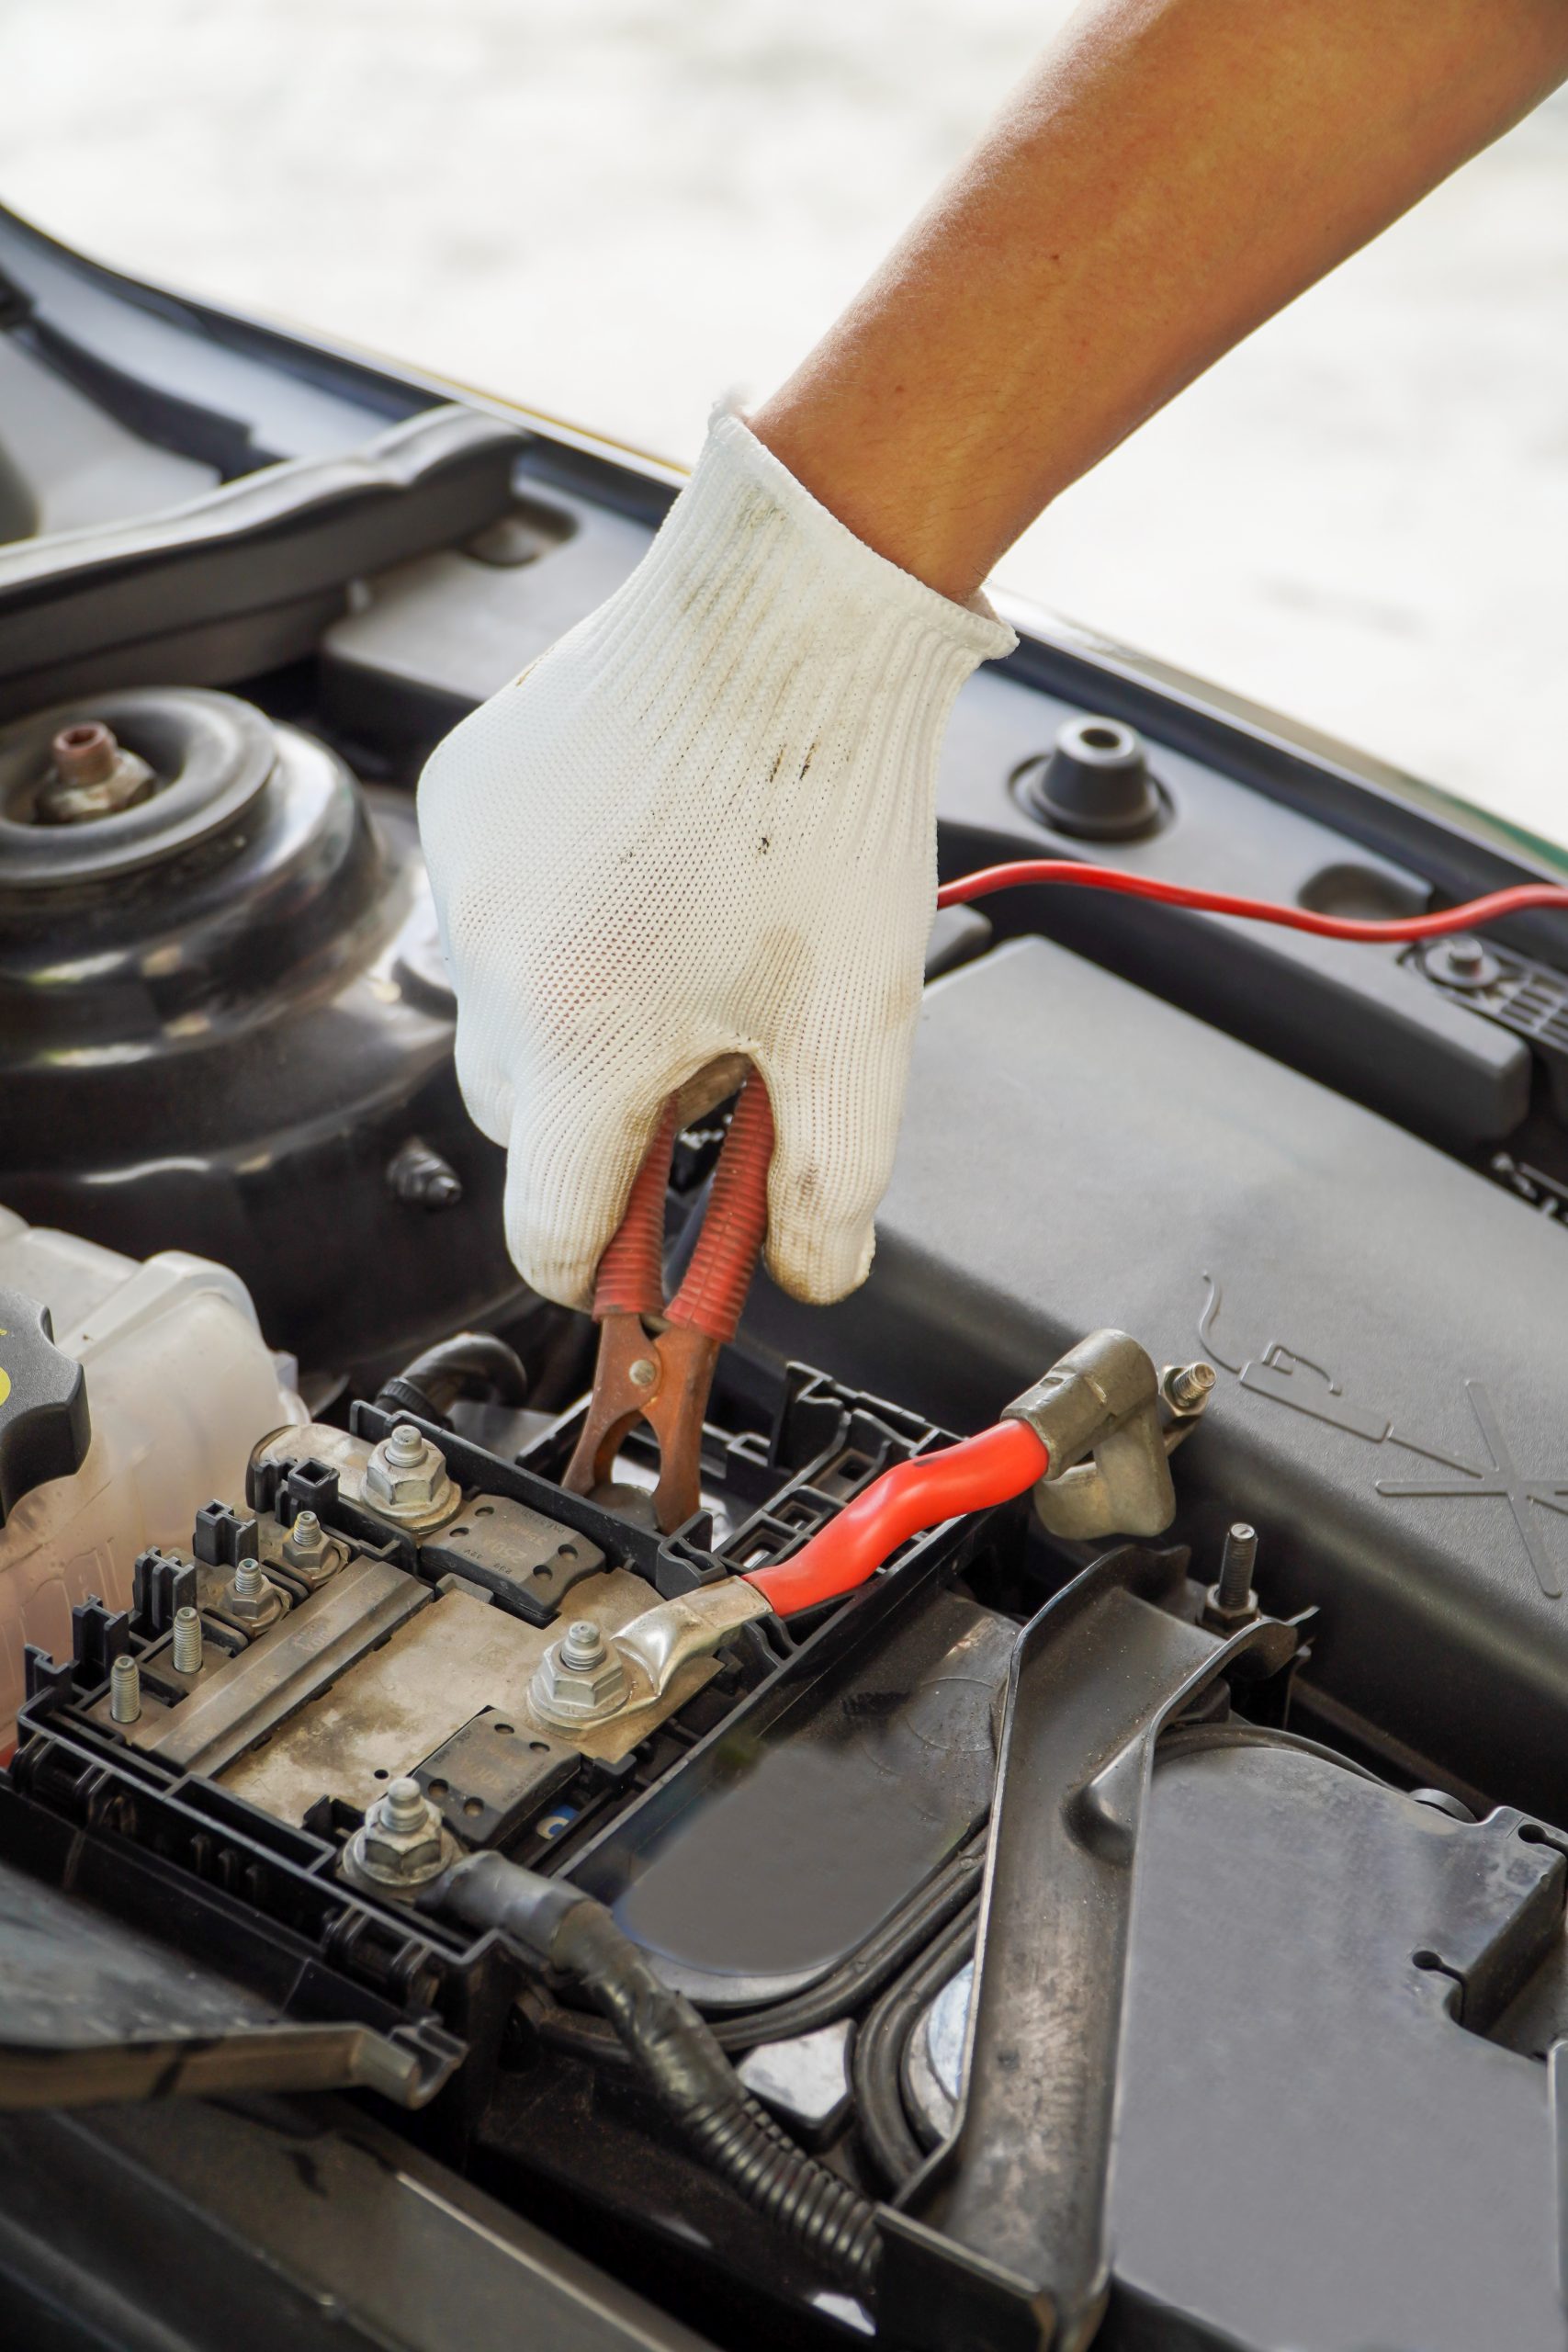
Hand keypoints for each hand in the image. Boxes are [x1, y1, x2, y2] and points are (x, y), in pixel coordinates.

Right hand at [418, 409, 1011, 1310]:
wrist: (793, 605)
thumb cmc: (824, 801)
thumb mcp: (856, 1024)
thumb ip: (834, 1178)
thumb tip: (811, 1272)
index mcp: (582, 1039)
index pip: (548, 1232)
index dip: (606, 1267)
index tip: (648, 1259)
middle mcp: (496, 963)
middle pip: (528, 1123)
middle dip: (612, 1119)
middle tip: (721, 1057)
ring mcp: (467, 875)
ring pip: (507, 1013)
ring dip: (584, 1016)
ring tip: (693, 941)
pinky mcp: (463, 797)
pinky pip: (495, 908)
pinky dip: (562, 919)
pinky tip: (649, 861)